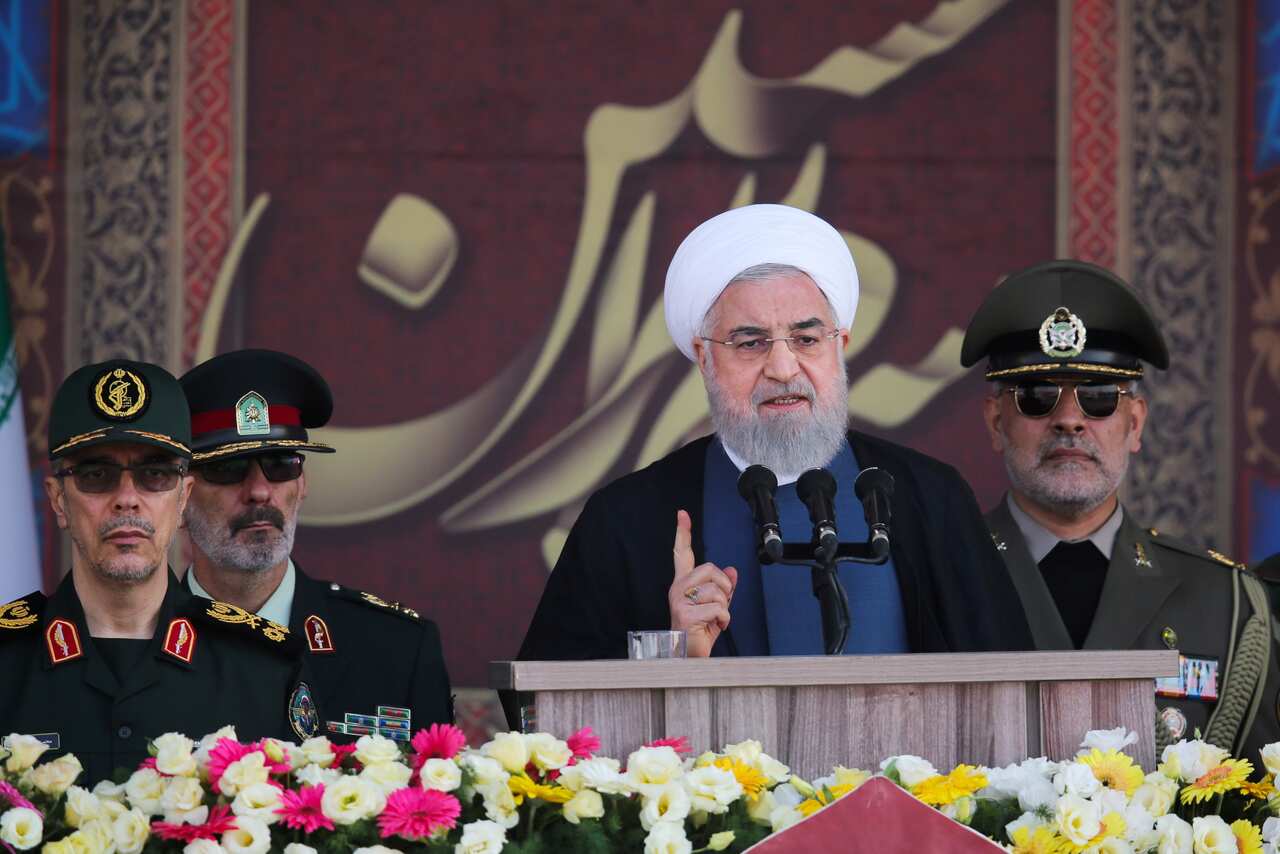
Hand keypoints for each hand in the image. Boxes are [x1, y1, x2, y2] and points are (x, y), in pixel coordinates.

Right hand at [668, 509, 737, 656]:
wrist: (688, 656)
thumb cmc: (698, 632)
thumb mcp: (715, 607)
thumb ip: (723, 588)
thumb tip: (733, 571)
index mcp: (682, 583)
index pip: (682, 553)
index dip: (682, 532)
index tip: (682, 514)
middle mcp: (677, 588)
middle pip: (710, 568)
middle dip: (724, 586)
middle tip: (719, 605)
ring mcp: (679, 600)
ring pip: (717, 589)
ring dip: (724, 607)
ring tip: (714, 619)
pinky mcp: (685, 613)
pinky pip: (718, 607)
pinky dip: (724, 619)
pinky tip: (715, 626)